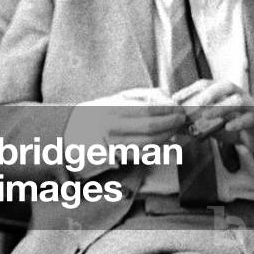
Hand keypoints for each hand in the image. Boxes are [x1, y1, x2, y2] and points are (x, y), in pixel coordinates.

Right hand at [66, 88, 186, 149]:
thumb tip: (166, 99)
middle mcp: (111, 128)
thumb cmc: (98, 113)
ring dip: (168, 136)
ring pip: (150, 143)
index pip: (146, 110)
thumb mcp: (116, 97)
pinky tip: (166, 140)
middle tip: (181, 118)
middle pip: (150, 128)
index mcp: (110, 109)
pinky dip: (159, 148)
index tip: (178, 108)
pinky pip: (144, 154)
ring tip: (176, 128)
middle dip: (170, 123)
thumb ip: (141, 95)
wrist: (72, 133)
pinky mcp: (118, 157)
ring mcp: (114, 145)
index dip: (166, 110)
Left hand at [173, 80, 253, 167]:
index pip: (205, 84)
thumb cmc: (229, 125)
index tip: (174, 99)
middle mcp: (237, 93)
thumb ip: (192, 123)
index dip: (189, 90)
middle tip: (193, 105)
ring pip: (238, 100)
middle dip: (208, 93)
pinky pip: (250, 118)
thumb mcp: (209, 123)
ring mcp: (249, 105)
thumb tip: (172, 127)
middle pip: (225, 85)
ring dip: (221, 107)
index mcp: (223, 90)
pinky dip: (238, 122)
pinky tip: (228, 127)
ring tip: (206, 116)